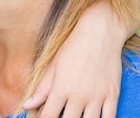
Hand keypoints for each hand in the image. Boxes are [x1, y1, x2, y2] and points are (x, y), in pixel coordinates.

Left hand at [22, 0, 125, 117]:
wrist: (100, 31)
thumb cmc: (74, 46)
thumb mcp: (54, 65)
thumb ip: (42, 88)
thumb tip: (26, 105)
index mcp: (61, 89)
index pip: (49, 117)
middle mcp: (79, 96)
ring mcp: (97, 96)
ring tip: (77, 117)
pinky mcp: (113, 94)